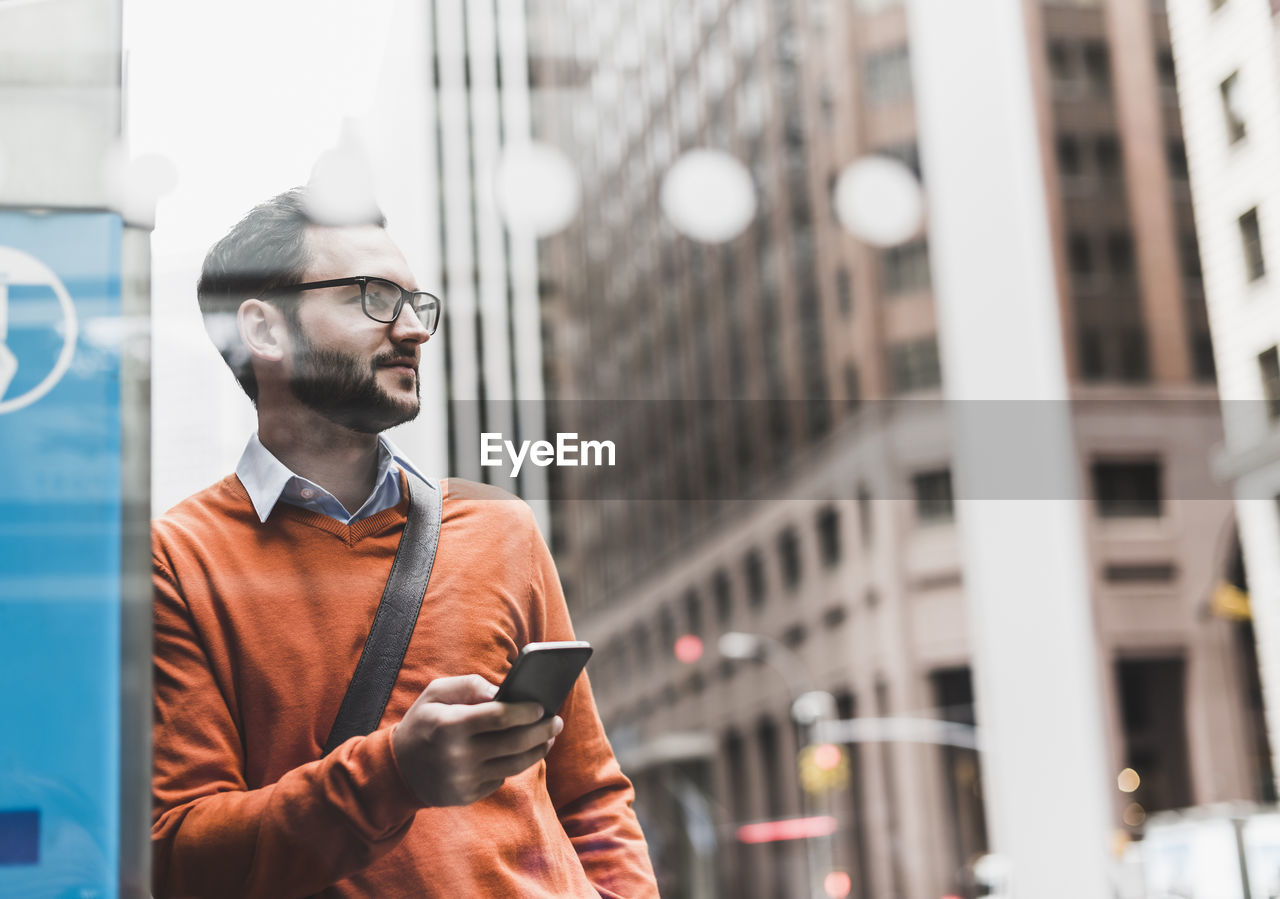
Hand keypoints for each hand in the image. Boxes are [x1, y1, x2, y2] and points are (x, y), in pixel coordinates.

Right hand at [392, 674, 562, 806]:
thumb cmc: (423, 722)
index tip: (542, 706)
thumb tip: (503, 691)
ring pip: (514, 765)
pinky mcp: (467, 796)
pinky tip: (521, 753)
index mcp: (450, 725)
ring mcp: (463, 779)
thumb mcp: (436, 693)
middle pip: (513, 743)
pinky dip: (513, 764)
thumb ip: (469, 685)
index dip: (525, 711)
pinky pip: (501, 778)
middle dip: (541, 731)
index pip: (499, 717)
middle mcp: (458, 755)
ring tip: (548, 738)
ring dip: (537, 751)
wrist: (397, 769)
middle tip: (556, 722)